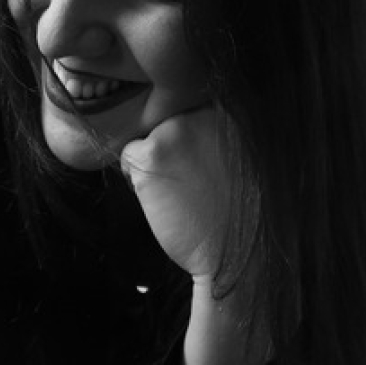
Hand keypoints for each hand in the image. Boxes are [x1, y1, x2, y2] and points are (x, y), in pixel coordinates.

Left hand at [120, 105, 230, 281]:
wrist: (235, 254)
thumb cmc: (238, 213)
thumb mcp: (237, 155)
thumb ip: (213, 131)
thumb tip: (179, 123)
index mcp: (226, 109)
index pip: (186, 112)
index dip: (188, 144)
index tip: (203, 169)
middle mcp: (200, 111)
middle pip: (165, 124)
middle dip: (170, 152)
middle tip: (192, 184)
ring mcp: (175, 129)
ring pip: (146, 140)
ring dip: (154, 165)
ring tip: (181, 193)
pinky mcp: (151, 153)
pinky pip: (127, 157)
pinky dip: (136, 181)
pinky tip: (164, 200)